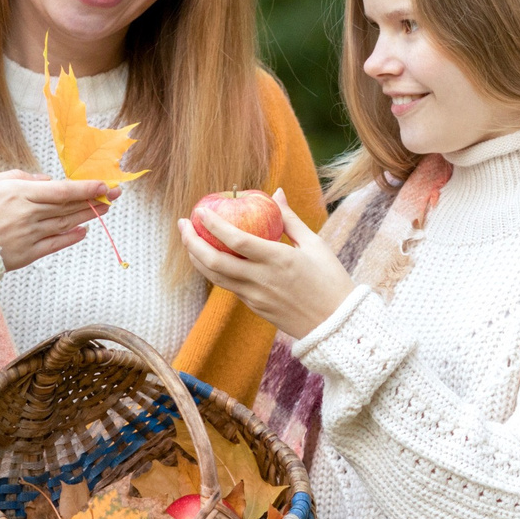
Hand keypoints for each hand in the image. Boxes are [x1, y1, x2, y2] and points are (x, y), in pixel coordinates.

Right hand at [0, 172, 116, 271]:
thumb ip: (16, 178)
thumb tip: (43, 179)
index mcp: (19, 194)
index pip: (62, 190)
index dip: (86, 188)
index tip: (105, 184)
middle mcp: (28, 215)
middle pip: (69, 206)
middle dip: (94, 199)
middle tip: (114, 194)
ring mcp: (29, 236)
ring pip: (66, 224)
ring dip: (87, 216)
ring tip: (104, 209)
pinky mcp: (26, 254)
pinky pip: (55, 245)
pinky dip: (71, 237)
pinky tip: (83, 231)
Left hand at [177, 189, 353, 340]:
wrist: (337, 325)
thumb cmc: (331, 280)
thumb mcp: (315, 244)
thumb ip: (290, 219)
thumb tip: (276, 193)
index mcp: (278, 259)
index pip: (236, 239)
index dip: (213, 224)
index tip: (200, 210)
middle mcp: (261, 279)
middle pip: (214, 262)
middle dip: (192, 242)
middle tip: (183, 224)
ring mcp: (255, 297)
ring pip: (215, 278)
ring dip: (197, 258)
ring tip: (189, 240)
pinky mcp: (255, 308)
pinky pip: (229, 287)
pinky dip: (214, 271)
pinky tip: (211, 258)